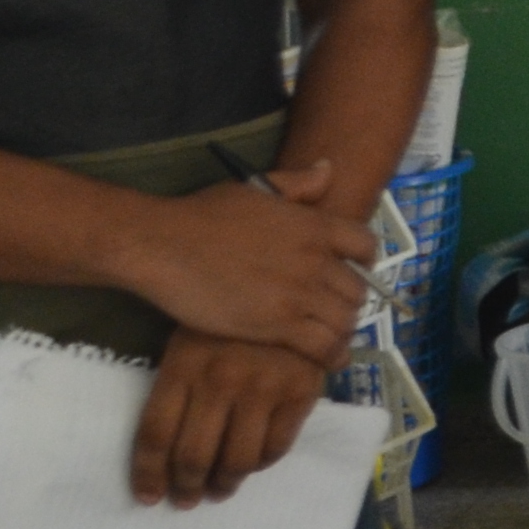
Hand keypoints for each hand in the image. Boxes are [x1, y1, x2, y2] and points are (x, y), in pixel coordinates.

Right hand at [117, 161, 377, 361]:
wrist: (162, 245)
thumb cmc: (201, 214)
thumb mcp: (254, 188)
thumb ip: (296, 184)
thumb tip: (329, 169)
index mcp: (313, 225)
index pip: (365, 245)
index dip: (365, 261)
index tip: (356, 269)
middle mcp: (316, 260)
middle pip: (357, 290)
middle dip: (349, 301)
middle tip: (334, 309)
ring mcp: (299, 294)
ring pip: (345, 320)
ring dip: (341, 330)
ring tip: (330, 336)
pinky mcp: (279, 326)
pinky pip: (324, 347)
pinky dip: (332, 356)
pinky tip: (328, 359)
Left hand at [128, 330, 331, 507]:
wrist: (297, 285)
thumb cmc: (229, 317)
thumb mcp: (190, 338)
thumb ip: (178, 386)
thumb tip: (164, 447)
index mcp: (184, 365)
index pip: (155, 433)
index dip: (148, 473)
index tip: (148, 496)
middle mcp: (221, 381)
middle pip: (193, 454)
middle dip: (185, 487)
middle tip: (185, 500)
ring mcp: (263, 389)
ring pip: (236, 459)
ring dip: (224, 484)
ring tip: (218, 490)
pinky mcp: (300, 393)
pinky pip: (276, 447)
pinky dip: (260, 464)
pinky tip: (251, 463)